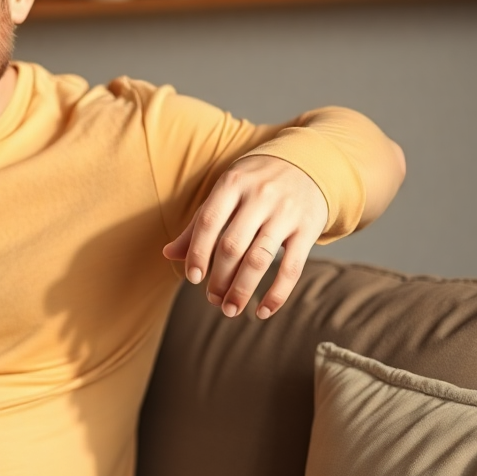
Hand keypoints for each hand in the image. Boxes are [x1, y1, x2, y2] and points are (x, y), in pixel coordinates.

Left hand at [162, 155, 326, 318]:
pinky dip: (277, 294)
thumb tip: (168, 254)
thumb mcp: (226, 193)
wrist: (308, 164)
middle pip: (232, 245)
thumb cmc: (255, 185)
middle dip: (219, 278)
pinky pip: (292, 267)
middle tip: (213, 299)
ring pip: (260, 258)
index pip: (209, 222)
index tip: (193, 279)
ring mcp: (286, 212)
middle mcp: (260, 196)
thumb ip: (199, 224)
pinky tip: (263, 311)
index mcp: (232, 184)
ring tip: (230, 309)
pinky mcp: (308, 228)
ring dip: (242, 290)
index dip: (198, 253)